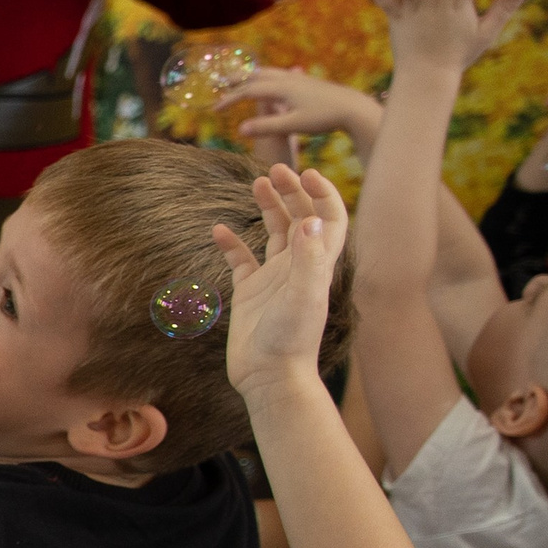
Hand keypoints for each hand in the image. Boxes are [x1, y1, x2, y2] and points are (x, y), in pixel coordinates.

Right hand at [213, 163, 348, 411]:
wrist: (269, 377)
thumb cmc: (290, 341)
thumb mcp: (302, 297)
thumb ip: (308, 259)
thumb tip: (310, 219)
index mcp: (317, 265)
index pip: (330, 219)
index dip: (323, 194)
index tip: (305, 172)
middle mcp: (299, 267)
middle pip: (301, 219)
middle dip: (292, 192)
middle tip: (274, 170)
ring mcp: (274, 279)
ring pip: (274, 233)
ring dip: (268, 207)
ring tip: (256, 183)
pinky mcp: (250, 292)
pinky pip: (240, 260)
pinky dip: (230, 242)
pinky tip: (217, 230)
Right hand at [228, 67, 384, 161]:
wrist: (354, 107)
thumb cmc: (324, 117)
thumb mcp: (293, 125)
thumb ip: (266, 126)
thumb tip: (240, 129)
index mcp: (281, 88)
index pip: (248, 91)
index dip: (230, 99)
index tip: (215, 109)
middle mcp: (288, 79)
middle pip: (256, 76)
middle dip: (236, 80)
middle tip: (220, 84)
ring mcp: (299, 79)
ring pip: (269, 73)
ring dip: (252, 76)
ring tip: (242, 78)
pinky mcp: (308, 82)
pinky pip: (281, 76)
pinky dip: (267, 78)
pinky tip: (273, 83)